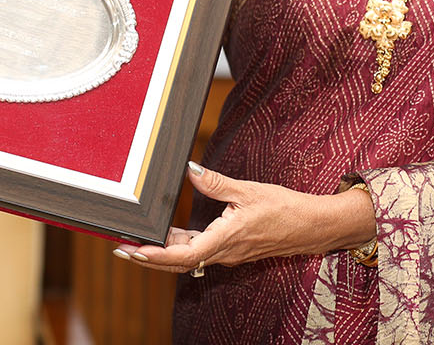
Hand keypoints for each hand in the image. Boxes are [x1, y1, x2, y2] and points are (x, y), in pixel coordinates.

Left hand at [112, 164, 374, 273]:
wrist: (313, 226)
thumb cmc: (285, 209)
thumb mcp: (247, 191)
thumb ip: (215, 182)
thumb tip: (188, 170)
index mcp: (226, 239)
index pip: (184, 255)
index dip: (156, 255)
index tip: (134, 250)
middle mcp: (223, 252)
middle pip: (178, 262)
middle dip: (148, 257)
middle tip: (121, 248)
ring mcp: (227, 253)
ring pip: (188, 258)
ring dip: (162, 252)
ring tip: (136, 240)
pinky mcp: (231, 248)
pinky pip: (200, 252)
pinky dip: (180, 246)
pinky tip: (168, 233)